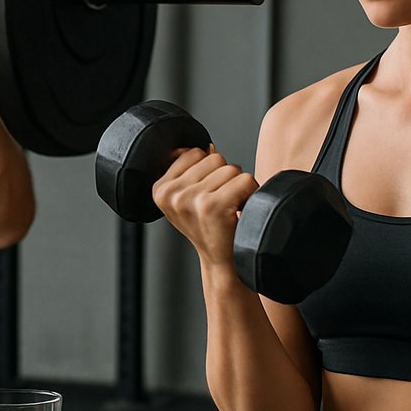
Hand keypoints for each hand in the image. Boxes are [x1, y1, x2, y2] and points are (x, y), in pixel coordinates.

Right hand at [152, 145, 259, 268]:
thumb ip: (191, 171)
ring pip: (231, 168)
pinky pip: (244, 180)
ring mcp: (190, 200)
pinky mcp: (212, 206)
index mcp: (160, 190)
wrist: (222, 263)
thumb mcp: (189, 199)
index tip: (206, 196)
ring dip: (238, 187)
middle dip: (224, 178)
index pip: (194, 153)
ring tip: (229, 209)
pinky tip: (239, 212)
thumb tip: (205, 147)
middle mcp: (171, 195)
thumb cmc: (210, 229)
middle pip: (214, 157)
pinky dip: (250, 194)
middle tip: (221, 205)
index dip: (208, 171)